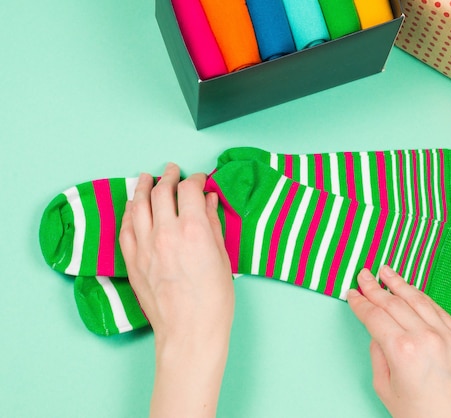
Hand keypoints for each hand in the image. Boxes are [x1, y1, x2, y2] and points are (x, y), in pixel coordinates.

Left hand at [120, 162, 233, 417]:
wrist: (189, 332)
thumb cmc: (213, 301)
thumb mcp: (222, 258)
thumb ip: (212, 224)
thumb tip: (208, 201)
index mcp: (194, 230)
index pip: (189, 190)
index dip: (195, 180)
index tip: (199, 180)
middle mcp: (166, 233)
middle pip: (162, 192)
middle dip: (168, 176)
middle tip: (172, 170)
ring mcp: (145, 246)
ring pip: (139, 205)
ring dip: (143, 187)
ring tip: (146, 177)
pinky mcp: (132, 260)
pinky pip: (126, 227)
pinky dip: (130, 212)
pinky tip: (133, 206)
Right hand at [347, 266, 450, 417]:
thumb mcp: (386, 389)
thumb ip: (379, 355)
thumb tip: (379, 334)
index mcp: (402, 351)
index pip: (375, 316)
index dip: (361, 303)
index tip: (352, 294)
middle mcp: (426, 338)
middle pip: (394, 303)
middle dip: (375, 288)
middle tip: (364, 275)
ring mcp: (448, 337)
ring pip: (419, 300)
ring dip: (400, 283)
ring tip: (386, 271)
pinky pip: (441, 311)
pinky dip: (424, 298)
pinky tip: (413, 291)